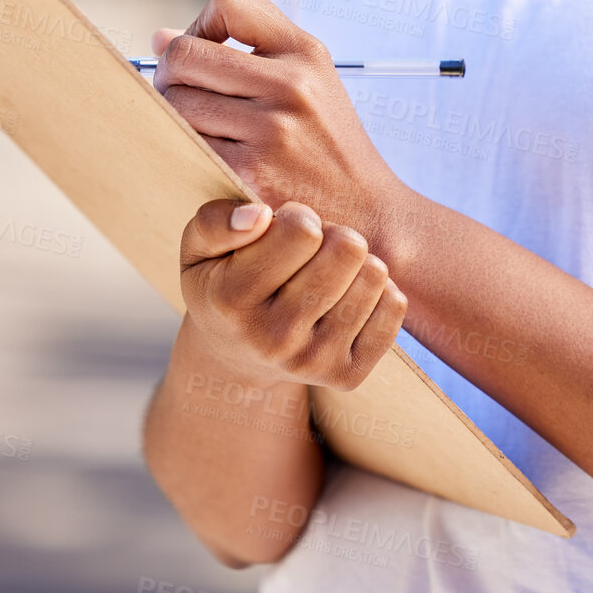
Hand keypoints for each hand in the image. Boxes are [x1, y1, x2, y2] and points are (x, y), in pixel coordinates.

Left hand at [152, 0, 415, 257]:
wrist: (368, 214)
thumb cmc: (327, 145)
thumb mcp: (310, 82)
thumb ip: (241, 50)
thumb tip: (159, 38)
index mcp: (306, 53)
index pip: (229, 0)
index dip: (203, 23)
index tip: (209, 53)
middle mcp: (291, 85)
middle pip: (183, 55)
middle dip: (172, 76)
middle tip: (188, 99)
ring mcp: (271, 130)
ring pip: (175, 103)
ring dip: (174, 117)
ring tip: (203, 131)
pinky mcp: (250, 174)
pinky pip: (183, 144)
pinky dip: (184, 150)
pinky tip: (208, 160)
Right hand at [180, 198, 407, 390]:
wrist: (236, 357)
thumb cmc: (222, 283)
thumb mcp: (198, 249)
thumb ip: (215, 221)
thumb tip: (258, 216)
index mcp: (232, 300)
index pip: (303, 230)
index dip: (298, 216)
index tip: (284, 230)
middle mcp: (273, 339)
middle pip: (348, 249)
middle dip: (333, 235)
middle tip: (311, 251)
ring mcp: (314, 362)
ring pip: (374, 275)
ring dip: (355, 262)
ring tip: (327, 273)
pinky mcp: (347, 375)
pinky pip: (394, 306)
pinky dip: (377, 291)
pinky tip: (346, 297)